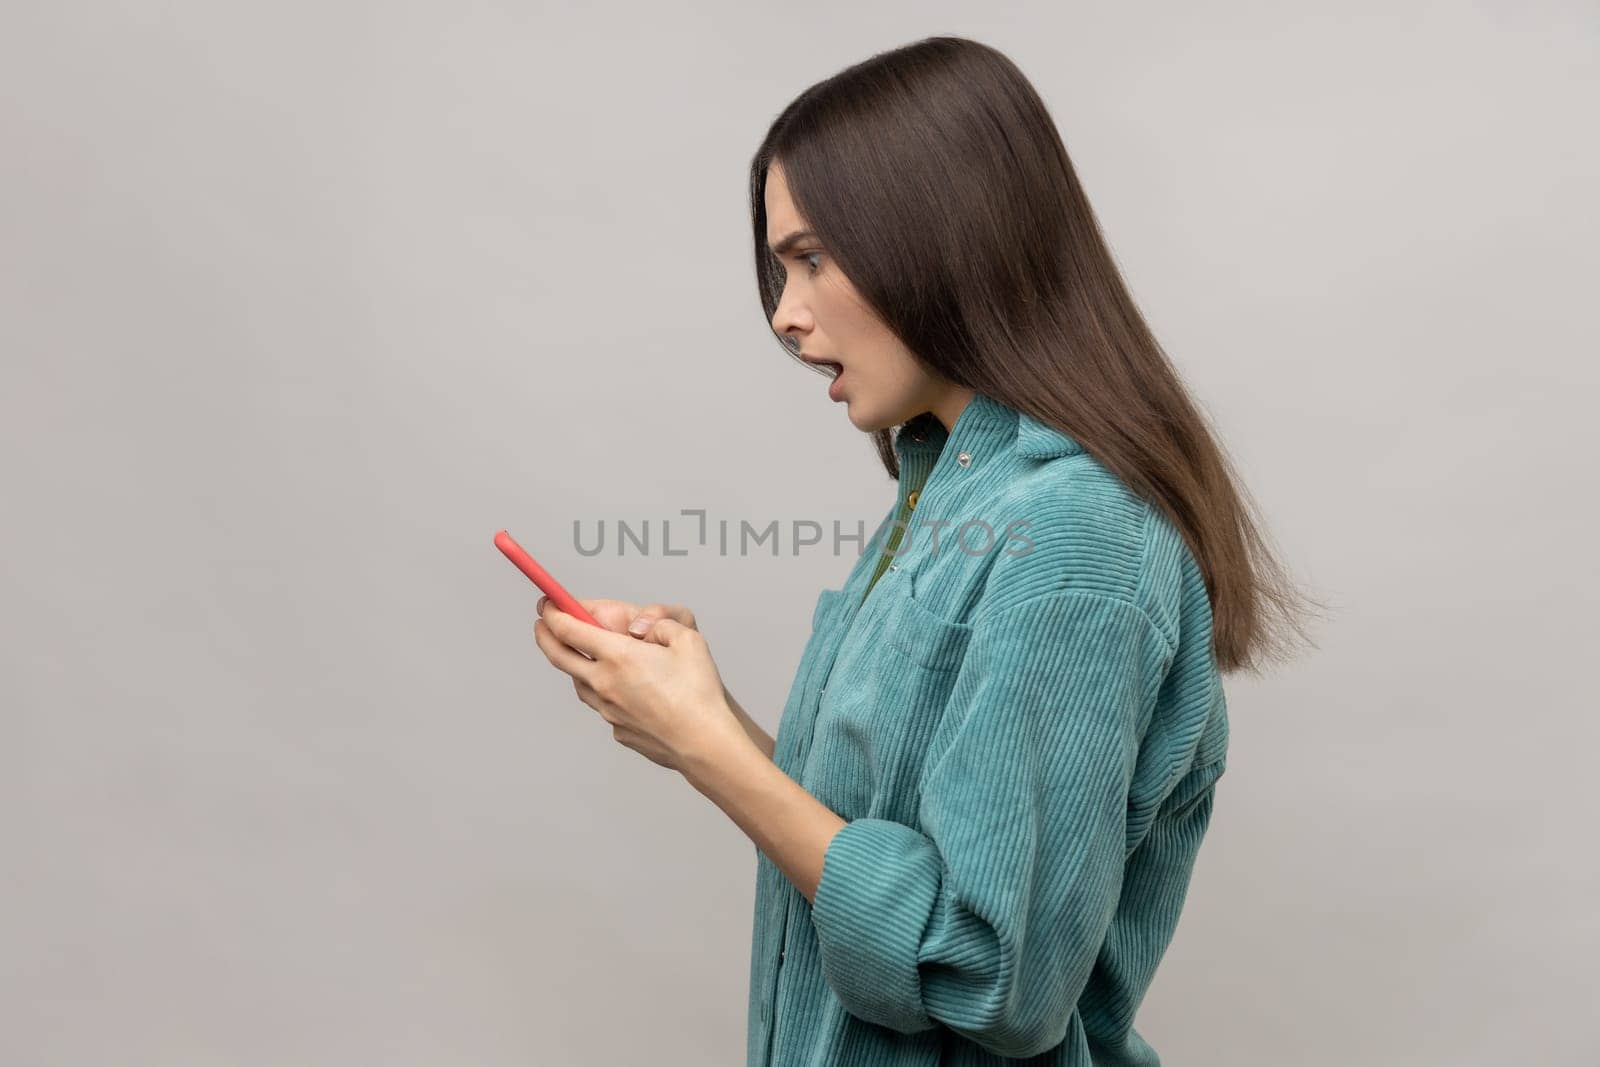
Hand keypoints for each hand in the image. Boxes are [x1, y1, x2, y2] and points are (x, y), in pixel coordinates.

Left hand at [531, 596, 743, 773]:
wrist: (703, 743)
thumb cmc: (698, 693)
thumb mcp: (688, 638)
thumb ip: (661, 623)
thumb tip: (644, 628)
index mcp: (618, 656)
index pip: (569, 630)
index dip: (554, 614)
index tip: (548, 604)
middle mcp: (604, 683)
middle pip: (560, 656)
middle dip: (545, 636)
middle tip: (542, 624)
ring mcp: (607, 709)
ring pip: (578, 682)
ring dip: (574, 665)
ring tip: (581, 655)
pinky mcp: (618, 729)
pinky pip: (602, 705)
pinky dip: (602, 691)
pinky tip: (621, 689)